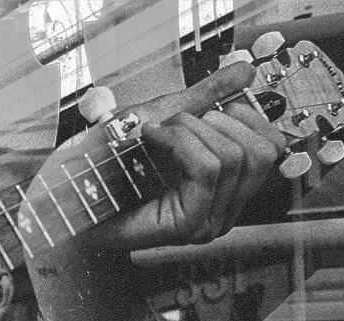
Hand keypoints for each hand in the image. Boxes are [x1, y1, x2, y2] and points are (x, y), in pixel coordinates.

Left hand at [78, 61, 287, 248]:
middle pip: (261, 150)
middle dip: (215, 120)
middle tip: (172, 122)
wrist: (70, 200)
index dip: (244, 115)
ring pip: (234, 157)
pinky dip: (180, 142)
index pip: (272, 147)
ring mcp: (210, 222)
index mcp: (227, 188)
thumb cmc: (110, 166)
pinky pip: (208, 169)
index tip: (202, 110)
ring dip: (191, 130)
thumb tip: (246, 72)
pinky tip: (152, 139)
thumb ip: (206, 98)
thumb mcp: (165, 120)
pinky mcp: (190, 225)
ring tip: (156, 133)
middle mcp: (226, 209)